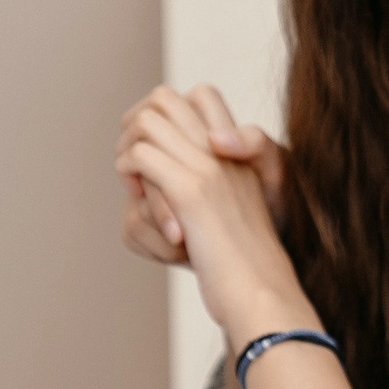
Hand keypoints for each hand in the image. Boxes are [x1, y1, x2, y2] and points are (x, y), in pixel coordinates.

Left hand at [116, 85, 312, 343]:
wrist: (261, 293)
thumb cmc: (240, 268)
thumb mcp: (226, 217)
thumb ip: (203, 187)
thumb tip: (160, 182)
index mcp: (239, 153)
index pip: (201, 95)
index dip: (164, 115)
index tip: (154, 150)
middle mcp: (226, 153)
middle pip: (165, 98)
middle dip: (136, 125)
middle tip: (133, 165)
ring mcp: (210, 168)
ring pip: (148, 122)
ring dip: (128, 149)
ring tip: (132, 182)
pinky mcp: (193, 192)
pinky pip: (142, 156)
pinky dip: (129, 172)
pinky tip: (136, 197)